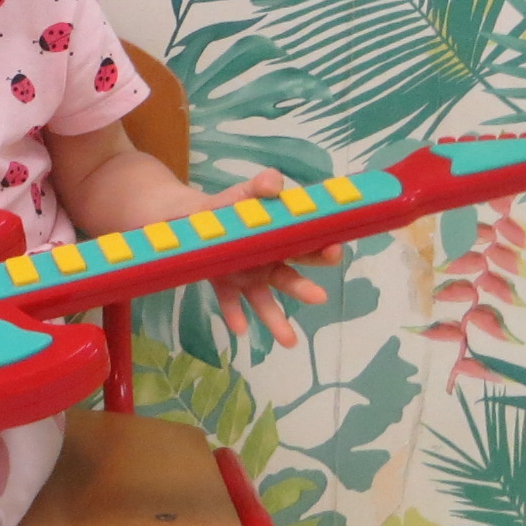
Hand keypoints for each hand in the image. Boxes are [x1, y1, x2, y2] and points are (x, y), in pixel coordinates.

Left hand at [186, 168, 344, 348]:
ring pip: (265, 301)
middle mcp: (268, 263)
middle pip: (290, 277)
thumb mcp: (244, 193)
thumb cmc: (229, 207)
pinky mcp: (224, 285)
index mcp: (280, 239)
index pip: (308, 246)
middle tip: (320, 297)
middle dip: (305, 288)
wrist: (191, 219)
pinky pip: (230, 303)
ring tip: (289, 342)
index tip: (335, 251)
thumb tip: (273, 182)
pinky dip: (235, 316)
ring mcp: (247, 277)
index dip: (323, 249)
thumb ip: (261, 186)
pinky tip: (240, 329)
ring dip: (277, 321)